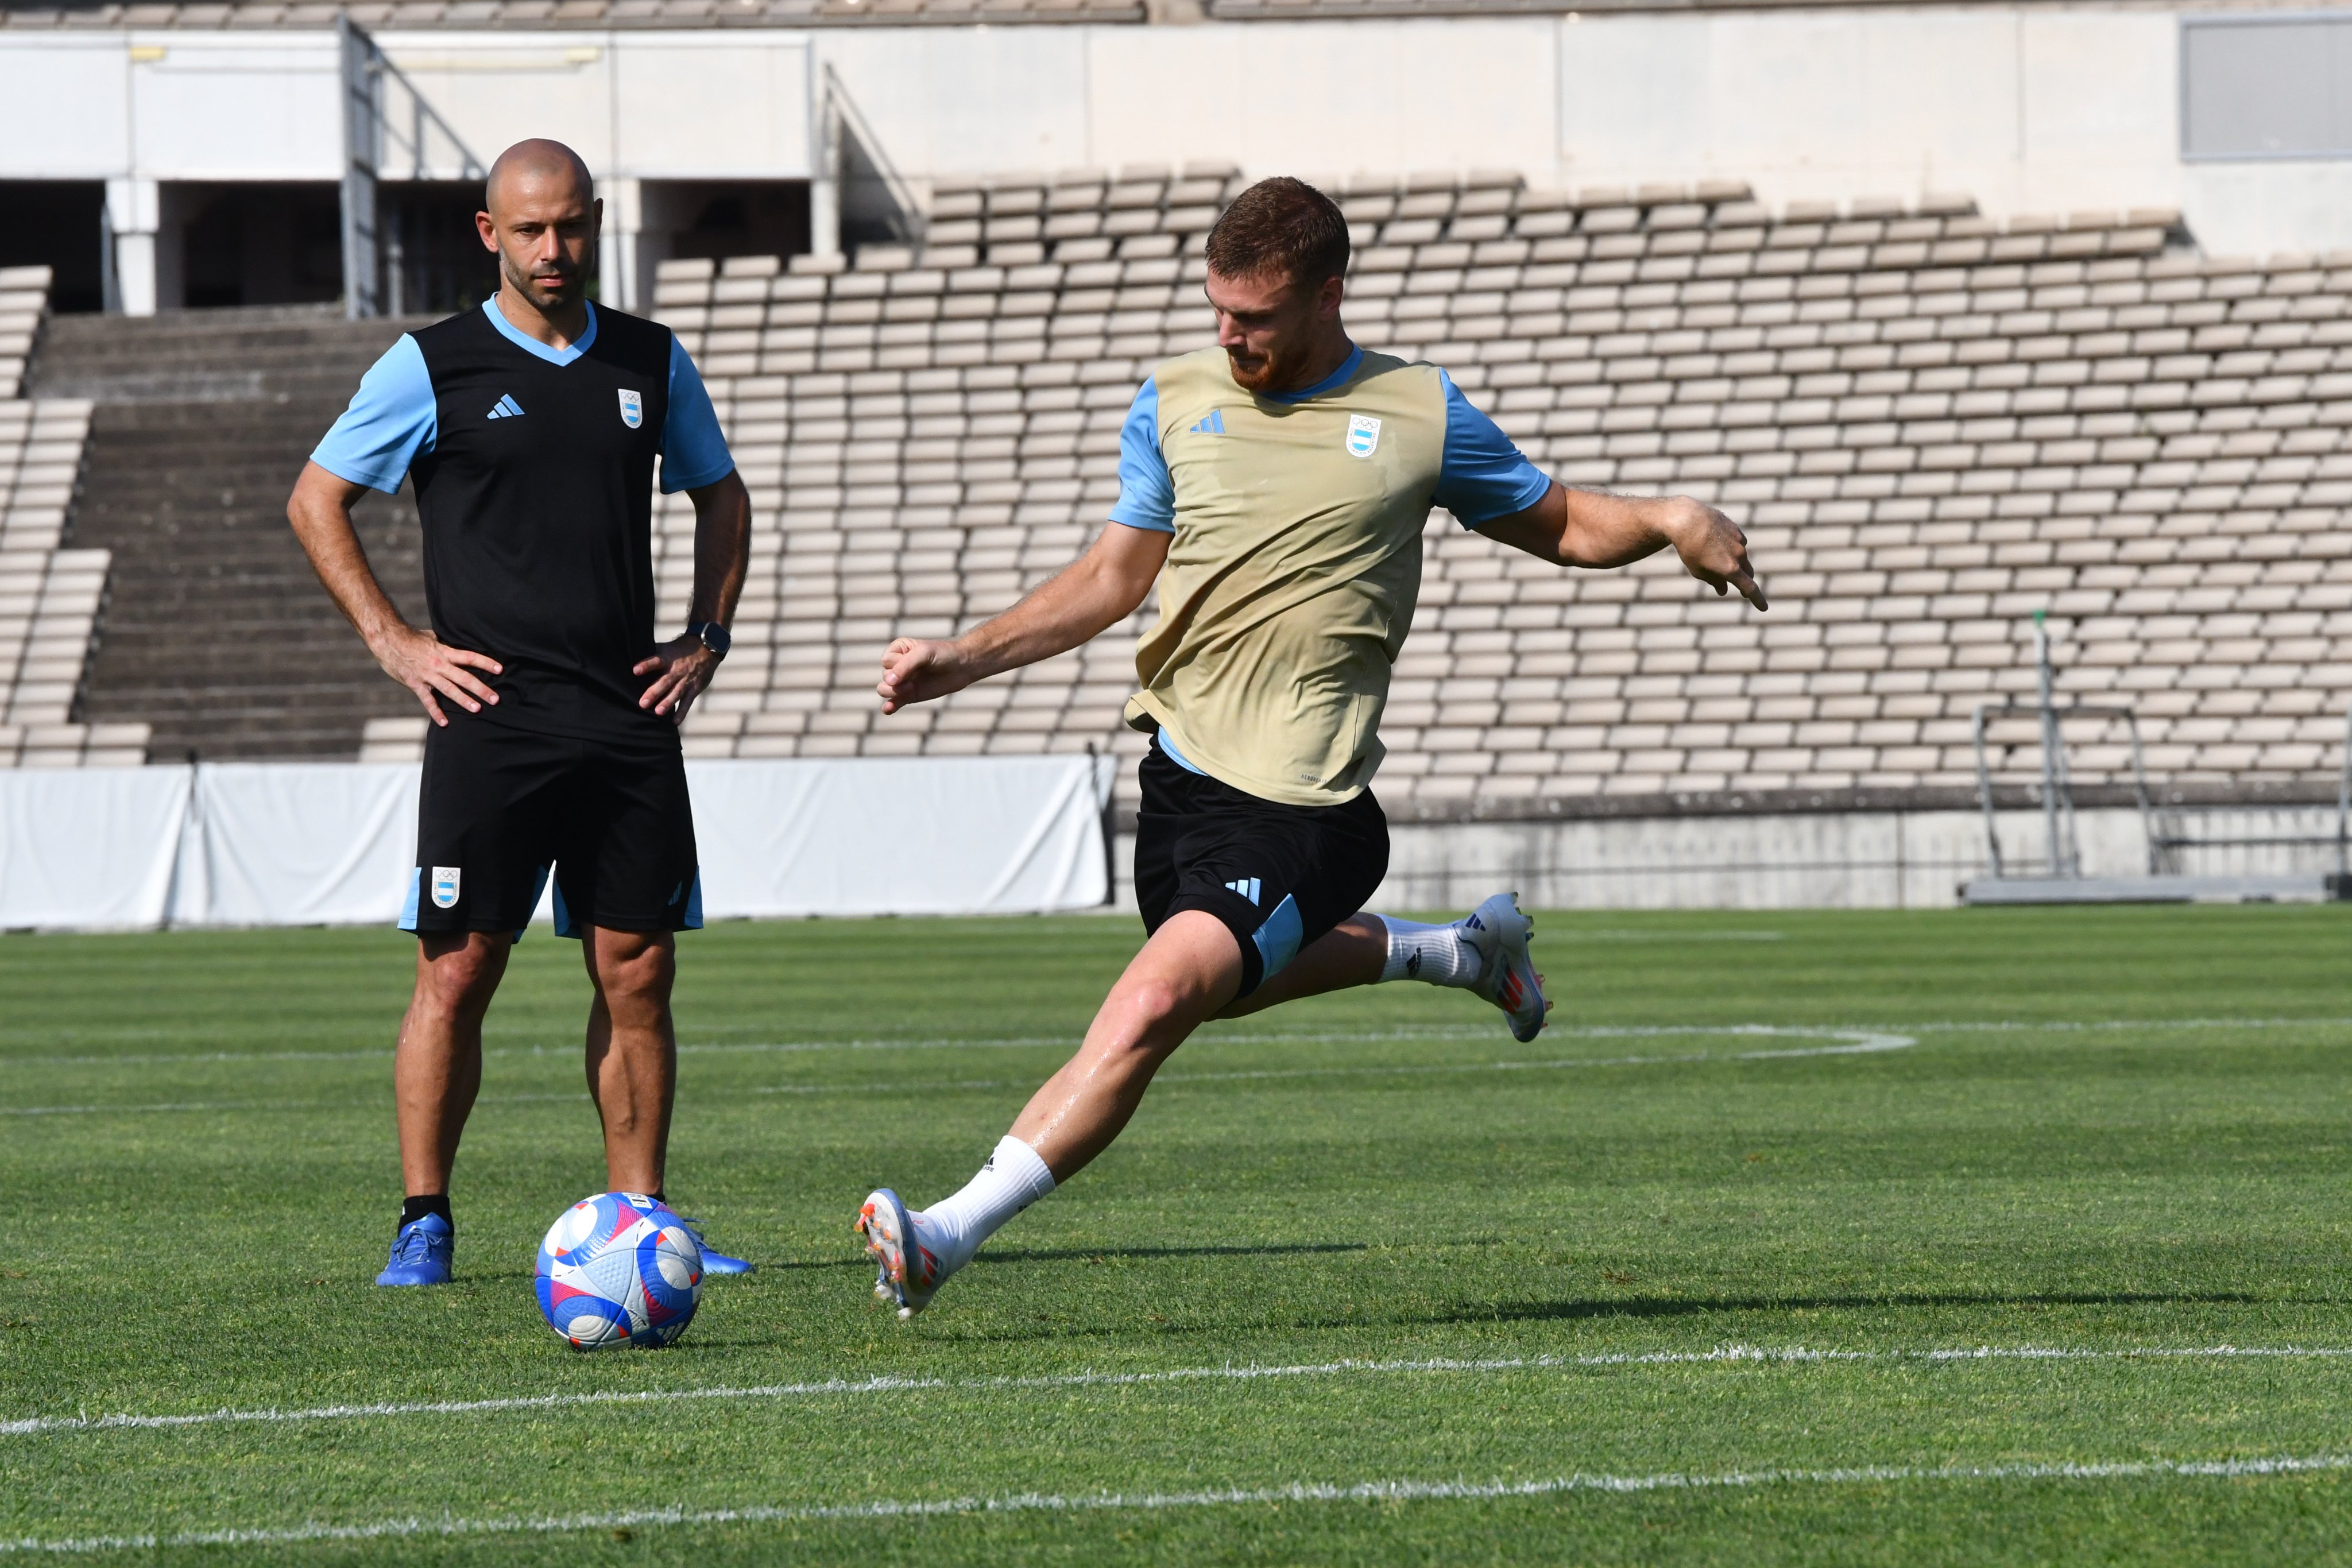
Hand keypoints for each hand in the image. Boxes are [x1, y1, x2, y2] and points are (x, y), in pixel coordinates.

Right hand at [370, 624, 501, 725]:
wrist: (387, 640)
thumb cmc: (411, 637)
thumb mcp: (432, 637)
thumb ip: (446, 644)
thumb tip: (460, 643)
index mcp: (445, 651)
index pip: (469, 657)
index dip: (485, 663)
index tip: (500, 669)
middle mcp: (439, 664)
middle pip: (464, 678)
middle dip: (481, 689)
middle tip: (495, 699)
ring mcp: (427, 675)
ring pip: (449, 690)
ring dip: (463, 700)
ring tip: (477, 709)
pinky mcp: (416, 684)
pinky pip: (427, 701)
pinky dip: (435, 712)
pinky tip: (445, 723)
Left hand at [634, 636, 718, 724]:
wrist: (706, 650)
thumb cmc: (680, 650)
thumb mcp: (667, 648)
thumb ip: (652, 653)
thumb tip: (631, 653)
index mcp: (667, 658)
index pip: (655, 661)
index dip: (646, 665)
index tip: (635, 671)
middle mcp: (676, 670)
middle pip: (664, 682)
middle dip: (654, 692)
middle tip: (643, 703)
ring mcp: (686, 681)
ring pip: (676, 693)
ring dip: (667, 703)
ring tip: (658, 712)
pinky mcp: (694, 689)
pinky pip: (687, 702)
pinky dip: (682, 712)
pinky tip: (675, 722)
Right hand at [877, 637, 973, 713]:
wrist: (962, 666)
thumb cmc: (943, 654)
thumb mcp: (924, 653)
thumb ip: (905, 666)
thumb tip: (888, 682)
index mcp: (898, 650)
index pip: (886, 661)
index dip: (898, 663)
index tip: (916, 661)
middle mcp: (897, 666)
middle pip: (884, 676)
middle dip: (898, 680)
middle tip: (914, 680)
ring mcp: (902, 682)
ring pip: (884, 690)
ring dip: (893, 692)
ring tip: (911, 689)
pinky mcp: (909, 696)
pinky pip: (893, 703)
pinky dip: (889, 707)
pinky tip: (889, 708)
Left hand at [1665, 499, 1766, 609]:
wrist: (1687, 519)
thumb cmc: (1689, 548)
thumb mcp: (1698, 570)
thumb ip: (1714, 582)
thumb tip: (1723, 590)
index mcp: (1731, 569)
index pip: (1750, 588)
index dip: (1758, 599)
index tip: (1764, 608)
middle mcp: (1739, 556)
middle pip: (1748, 573)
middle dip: (1744, 580)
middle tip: (1739, 586)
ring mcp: (1739, 542)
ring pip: (1743, 558)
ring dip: (1735, 563)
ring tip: (1714, 557)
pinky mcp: (1737, 530)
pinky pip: (1738, 544)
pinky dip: (1732, 548)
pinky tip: (1717, 543)